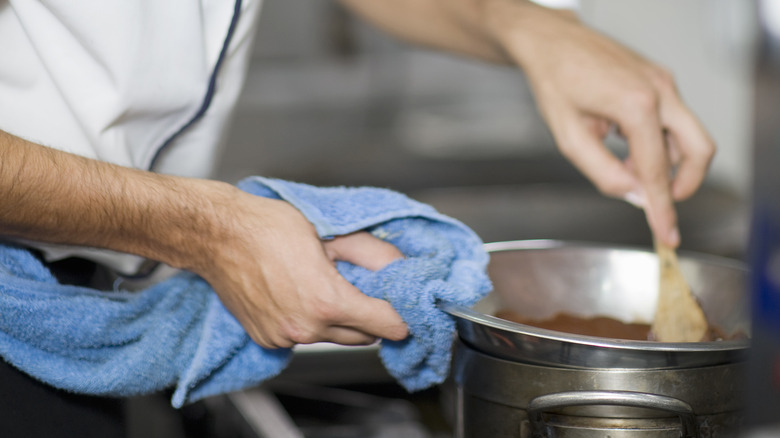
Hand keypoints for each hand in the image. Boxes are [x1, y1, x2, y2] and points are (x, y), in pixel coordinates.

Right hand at [195, 187, 407, 348]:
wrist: (218, 236)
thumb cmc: (268, 228)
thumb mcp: (332, 233)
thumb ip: (373, 254)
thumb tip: (401, 268)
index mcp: (327, 302)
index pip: (387, 326)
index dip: (401, 315)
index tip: (405, 306)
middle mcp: (306, 328)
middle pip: (365, 337)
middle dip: (372, 315)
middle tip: (365, 288)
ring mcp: (285, 338)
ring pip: (335, 338)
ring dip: (341, 320)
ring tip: (325, 285)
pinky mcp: (268, 340)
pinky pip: (305, 338)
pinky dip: (311, 322)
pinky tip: (299, 294)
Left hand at [487, 1, 714, 246]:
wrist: (552, 43)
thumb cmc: (556, 82)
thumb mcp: (570, 138)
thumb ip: (604, 173)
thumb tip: (635, 196)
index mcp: (637, 105)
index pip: (657, 170)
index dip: (662, 207)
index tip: (667, 234)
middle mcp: (660, 90)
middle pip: (698, 150)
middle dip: (685, 184)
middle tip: (659, 203)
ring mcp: (664, 82)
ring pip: (687, 136)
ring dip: (665, 162)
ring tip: (624, 166)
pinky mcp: (660, 80)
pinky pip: (673, 121)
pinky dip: (657, 143)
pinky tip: (625, 147)